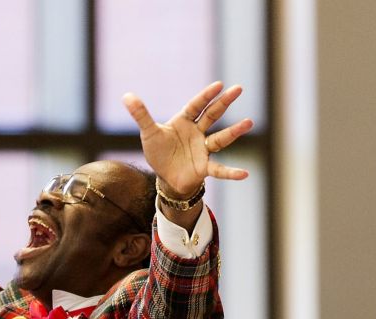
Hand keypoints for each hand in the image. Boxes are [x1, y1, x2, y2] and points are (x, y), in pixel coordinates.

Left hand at [123, 82, 252, 197]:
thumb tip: (126, 95)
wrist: (165, 177)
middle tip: (239, 89)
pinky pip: (220, 170)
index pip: (196, 106)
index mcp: (184, 121)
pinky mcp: (204, 167)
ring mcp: (203, 149)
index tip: (219, 85)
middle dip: (224, 102)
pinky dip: (231, 172)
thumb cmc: (158, 152)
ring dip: (234, 131)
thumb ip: (141, 115)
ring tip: (249, 122)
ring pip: (221, 139)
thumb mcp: (148, 133)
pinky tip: (244, 174)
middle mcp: (197, 133)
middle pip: (213, 115)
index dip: (206, 96)